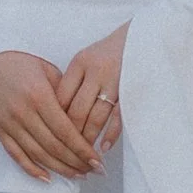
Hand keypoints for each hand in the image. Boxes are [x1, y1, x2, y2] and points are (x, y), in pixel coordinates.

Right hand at [0, 51, 100, 181]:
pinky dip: (32, 169)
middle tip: (92, 171)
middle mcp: (23, 113)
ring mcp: (9, 124)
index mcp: (39, 96)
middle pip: (54, 147)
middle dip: (76, 162)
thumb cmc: (22, 63)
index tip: (97, 160)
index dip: (82, 149)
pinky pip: (16, 155)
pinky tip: (48, 178)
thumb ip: (65, 95)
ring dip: (60, 168)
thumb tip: (82, 120)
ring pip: (38, 154)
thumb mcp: (48, 71)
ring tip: (77, 175)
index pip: (65, 131)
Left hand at [59, 22, 127, 151]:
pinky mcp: (132, 90)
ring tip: (83, 156)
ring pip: (95, 117)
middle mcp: (96, 72)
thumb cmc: (109, 51)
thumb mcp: (86, 59)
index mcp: (80, 63)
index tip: (49, 137)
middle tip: (65, 154)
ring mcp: (115, 81)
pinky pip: (119, 117)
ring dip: (88, 139)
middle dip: (70, 136)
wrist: (143, 36)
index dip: (54, 120)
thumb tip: (57, 113)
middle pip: (76, 110)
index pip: (61, 97)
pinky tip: (104, 147)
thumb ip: (72, 81)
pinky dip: (110, 134)